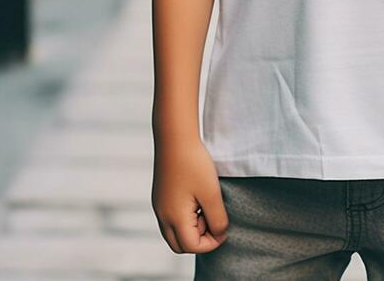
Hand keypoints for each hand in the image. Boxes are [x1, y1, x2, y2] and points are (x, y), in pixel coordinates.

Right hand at [152, 137, 228, 253]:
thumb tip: (220, 233)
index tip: (224, 227)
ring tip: (205, 206)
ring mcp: (159, 206)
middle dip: (199, 239)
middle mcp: (162, 215)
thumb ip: (217, 218)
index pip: (192, 246)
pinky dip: (185, 217)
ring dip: (191, 228)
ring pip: (174, 232)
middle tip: (212, 219)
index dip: (211, 242)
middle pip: (180, 245)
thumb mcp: (212, 193)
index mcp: (174, 218)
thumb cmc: (193, 163)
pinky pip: (171, 218)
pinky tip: (197, 198)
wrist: (175, 137)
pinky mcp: (160, 195)